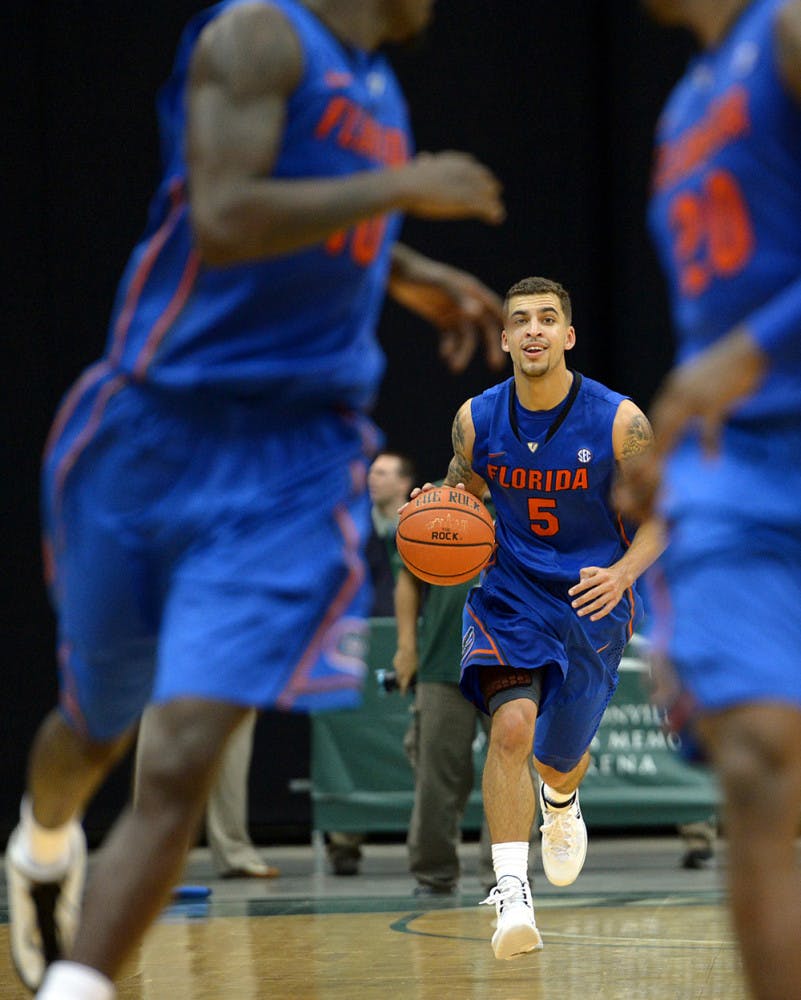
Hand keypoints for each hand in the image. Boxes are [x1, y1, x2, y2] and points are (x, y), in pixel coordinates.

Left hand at [390, 250, 505, 371]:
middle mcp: (467, 302)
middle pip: (484, 327)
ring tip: (455, 368)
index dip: (505, 325)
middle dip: (490, 346)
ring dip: (463, 352)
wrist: (396, 272)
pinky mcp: (440, 318)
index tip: (513, 342)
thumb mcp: (440, 284)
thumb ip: (459, 297)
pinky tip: (445, 357)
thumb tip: (477, 314)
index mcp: (472, 291)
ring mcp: (454, 311)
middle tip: (495, 366)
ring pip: (465, 337)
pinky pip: (450, 337)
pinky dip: (449, 348)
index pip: (495, 309)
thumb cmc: (420, 274)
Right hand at [392, 647, 418, 694]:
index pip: (403, 686)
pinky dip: (400, 667)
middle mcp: (400, 673)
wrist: (408, 647)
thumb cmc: (416, 658)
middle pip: (399, 681)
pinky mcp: (395, 662)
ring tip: (406, 670)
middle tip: (403, 684)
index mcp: (407, 675)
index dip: (403, 691)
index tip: (403, 695)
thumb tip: (416, 682)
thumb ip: (416, 676)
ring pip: (398, 674)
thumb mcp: (418, 668)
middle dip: (401, 684)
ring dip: (401, 675)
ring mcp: (397, 667)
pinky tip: (404, 662)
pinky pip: (397, 667)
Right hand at [400, 151, 504, 223]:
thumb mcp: (418, 167)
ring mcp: (465, 185)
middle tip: (495, 196)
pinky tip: (497, 219)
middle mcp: (463, 170)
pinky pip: (484, 206)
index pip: (471, 166)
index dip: (479, 175)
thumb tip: (424, 157)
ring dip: (493, 204)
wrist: (407, 186)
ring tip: (499, 213)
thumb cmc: (406, 179)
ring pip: (486, 194)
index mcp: (452, 162)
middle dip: (490, 188)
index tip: (482, 181)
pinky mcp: (466, 200)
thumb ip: (424, 164)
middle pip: (483, 179)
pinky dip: (492, 212)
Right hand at [401, 481, 465, 513]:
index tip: (425, 490)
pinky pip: (412, 518)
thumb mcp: (459, 500)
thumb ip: (459, 494)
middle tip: (415, 495)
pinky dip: (407, 519)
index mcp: (436, 494)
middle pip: (419, 494)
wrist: (454, 514)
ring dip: (406, 507)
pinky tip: (401, 523)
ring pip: (413, 506)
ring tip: (400, 511)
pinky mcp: (420, 515)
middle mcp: (427, 499)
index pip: (429, 489)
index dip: (426, 488)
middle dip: (416, 494)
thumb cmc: (457, 507)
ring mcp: (423, 507)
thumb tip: (461, 485)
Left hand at [569, 565, 628, 621]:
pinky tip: (591, 618)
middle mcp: (608, 585)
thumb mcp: (595, 570)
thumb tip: (580, 584)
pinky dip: (600, 615)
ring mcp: (613, 593)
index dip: (579, 588)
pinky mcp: (615, 600)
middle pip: (593, 593)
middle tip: (573, 605)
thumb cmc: (603, 574)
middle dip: (582, 600)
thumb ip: (586, 573)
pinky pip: (607, 609)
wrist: (622, 576)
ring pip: (600, 603)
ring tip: (579, 613)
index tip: (570, 593)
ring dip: (589, 609)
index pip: (588, 582)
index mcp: (602, 576)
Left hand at [615, 329, 766, 522]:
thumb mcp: (697, 380)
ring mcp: (695, 396)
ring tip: (657, 472)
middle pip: (657, 425)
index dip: (646, 438)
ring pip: (673, 427)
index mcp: (673, 388)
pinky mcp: (715, 400)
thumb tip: (681, 413)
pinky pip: (709, 427)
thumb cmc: (726, 367)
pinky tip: (710, 461)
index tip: (640, 457)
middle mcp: (678, 392)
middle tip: (640, 472)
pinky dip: (708, 444)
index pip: (654, 417)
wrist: (747, 348)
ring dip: (664, 450)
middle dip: (647, 448)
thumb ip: (686, 397)